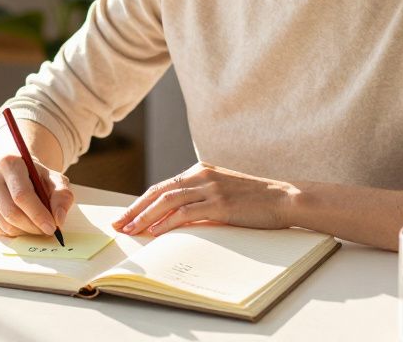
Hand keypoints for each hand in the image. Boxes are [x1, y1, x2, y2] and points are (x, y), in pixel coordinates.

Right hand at [0, 154, 74, 238]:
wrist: (18, 172)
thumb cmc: (38, 177)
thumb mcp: (56, 180)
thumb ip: (62, 196)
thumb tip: (58, 219)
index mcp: (10, 162)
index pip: (22, 195)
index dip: (38, 214)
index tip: (52, 227)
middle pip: (11, 212)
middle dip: (32, 227)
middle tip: (47, 231)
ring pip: (5, 224)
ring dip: (25, 231)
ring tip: (37, 226)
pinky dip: (14, 233)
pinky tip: (24, 224)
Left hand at [112, 162, 297, 236]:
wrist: (284, 198)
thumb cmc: (255, 200)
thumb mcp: (223, 192)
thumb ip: (201, 198)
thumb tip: (177, 218)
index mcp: (200, 171)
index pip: (162, 187)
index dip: (141, 202)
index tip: (125, 216)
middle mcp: (201, 176)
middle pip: (158, 191)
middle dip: (135, 209)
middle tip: (118, 224)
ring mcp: (210, 188)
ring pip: (167, 201)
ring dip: (144, 216)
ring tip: (130, 230)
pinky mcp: (220, 203)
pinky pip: (185, 213)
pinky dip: (166, 222)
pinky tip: (154, 232)